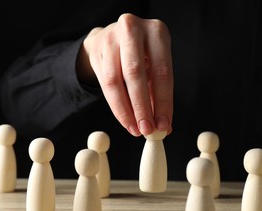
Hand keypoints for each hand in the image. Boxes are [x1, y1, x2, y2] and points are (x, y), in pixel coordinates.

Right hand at [78, 13, 172, 136]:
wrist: (113, 37)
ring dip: (126, 111)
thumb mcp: (155, 67)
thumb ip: (159, 95)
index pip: (162, 72)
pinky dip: (116, 106)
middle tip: (147, 130)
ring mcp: (111, 37)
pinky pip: (104, 84)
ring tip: (135, 129)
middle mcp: (132, 29)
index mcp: (156, 32)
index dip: (163, 102)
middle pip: (136, 74)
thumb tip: (164, 127)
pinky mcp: (96, 49)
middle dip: (142, 107)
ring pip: (115, 81)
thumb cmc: (142, 56)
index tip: (164, 125)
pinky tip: (125, 120)